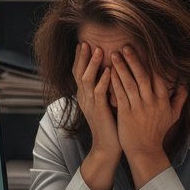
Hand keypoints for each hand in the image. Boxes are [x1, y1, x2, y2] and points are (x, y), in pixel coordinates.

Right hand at [73, 41, 120, 189]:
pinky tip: (108, 70)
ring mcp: (90, 105)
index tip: (83, 44)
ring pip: (86, 80)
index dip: (79, 59)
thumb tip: (111, 71)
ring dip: (92, 65)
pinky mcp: (99, 111)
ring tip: (97, 50)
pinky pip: (99, 93)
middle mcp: (84, 98)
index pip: (78, 73)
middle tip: (85, 42)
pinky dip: (103, 80)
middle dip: (82, 57)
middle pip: (78, 73)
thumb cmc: (110, 125)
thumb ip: (106, 88)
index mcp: (85, 96)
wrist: (107, 146)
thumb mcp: (105, 103)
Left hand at [110, 46, 187, 187]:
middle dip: (134, 60)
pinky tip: (109, 72)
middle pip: (142, 76)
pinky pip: (119, 94)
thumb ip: (179, 99)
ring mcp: (138, 107)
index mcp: (163, 100)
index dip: (151, 62)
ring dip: (121, 68)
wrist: (145, 151)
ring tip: (114, 55)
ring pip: (129, 83)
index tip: (144, 49)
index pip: (158, 76)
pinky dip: (114, 82)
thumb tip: (184, 84)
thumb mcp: (173, 116)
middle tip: (126, 46)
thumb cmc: (157, 133)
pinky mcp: (125, 113)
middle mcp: (151, 102)